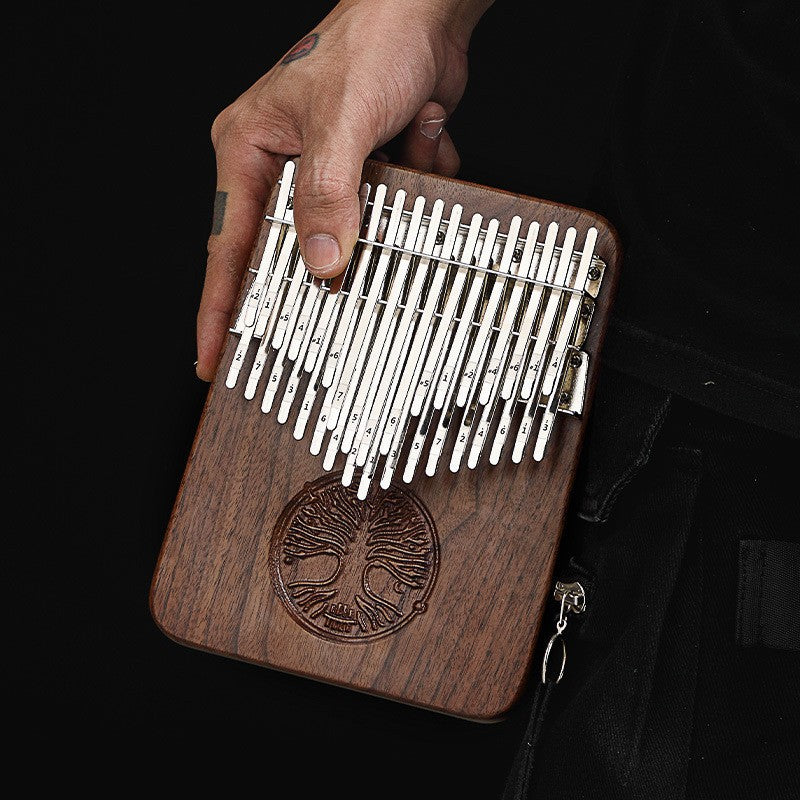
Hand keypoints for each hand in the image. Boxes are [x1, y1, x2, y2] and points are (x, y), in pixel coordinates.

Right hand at [196, 0, 491, 379]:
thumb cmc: (372, 41)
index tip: (213, 356)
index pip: (227, 246)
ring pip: (352, 230)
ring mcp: (326, 171)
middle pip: (290, 247)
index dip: (220, 308)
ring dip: (390, 198)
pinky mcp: (365, 174)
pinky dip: (415, 179)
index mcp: (248, 149)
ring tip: (407, 135)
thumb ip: (328, 193)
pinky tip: (421, 131)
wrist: (427, 13)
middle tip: (349, 277)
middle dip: (333, 252)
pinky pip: (388, 210)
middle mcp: (281, 164)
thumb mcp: (342, 121)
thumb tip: (321, 263)